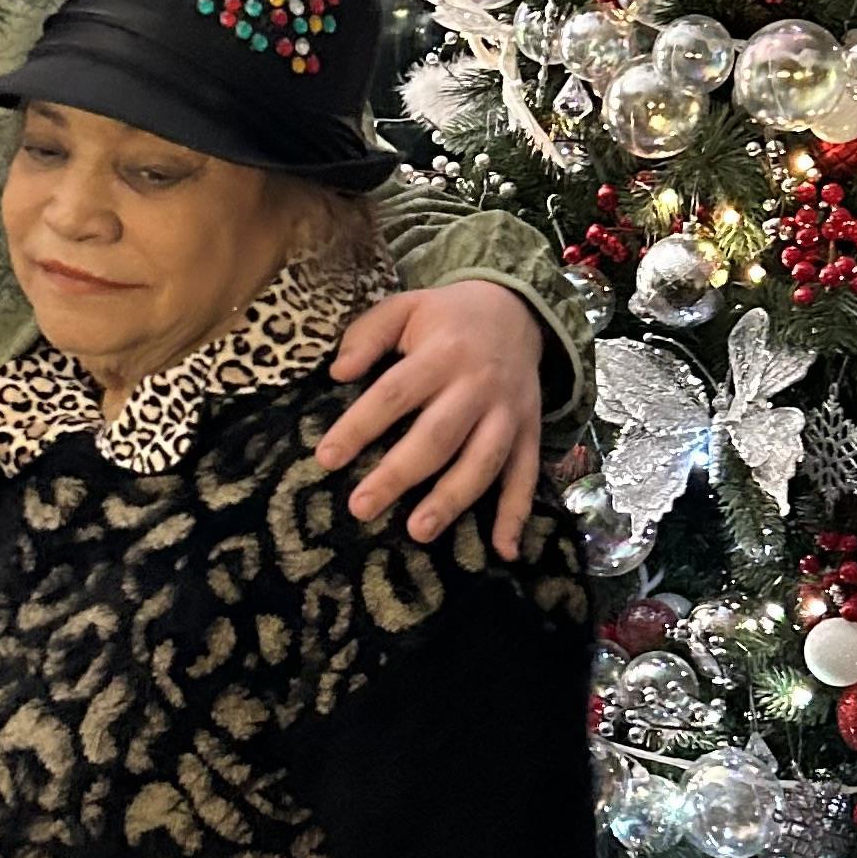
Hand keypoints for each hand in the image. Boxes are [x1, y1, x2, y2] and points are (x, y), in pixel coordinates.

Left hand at [315, 279, 545, 554]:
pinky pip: (526, 476)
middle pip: (437, 436)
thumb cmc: (448, 316)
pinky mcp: (530, 432)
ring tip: (418, 532)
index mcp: (442, 353)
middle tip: (361, 508)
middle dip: (399, 475)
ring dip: (452, 500)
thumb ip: (368, 334)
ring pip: (483, 462)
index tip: (326, 458)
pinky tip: (504, 551)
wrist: (519, 309)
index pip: (394, 393)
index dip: (360, 426)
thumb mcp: (406, 306)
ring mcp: (508, 413)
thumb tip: (338, 373)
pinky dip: (518, 515)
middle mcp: (478, 386)